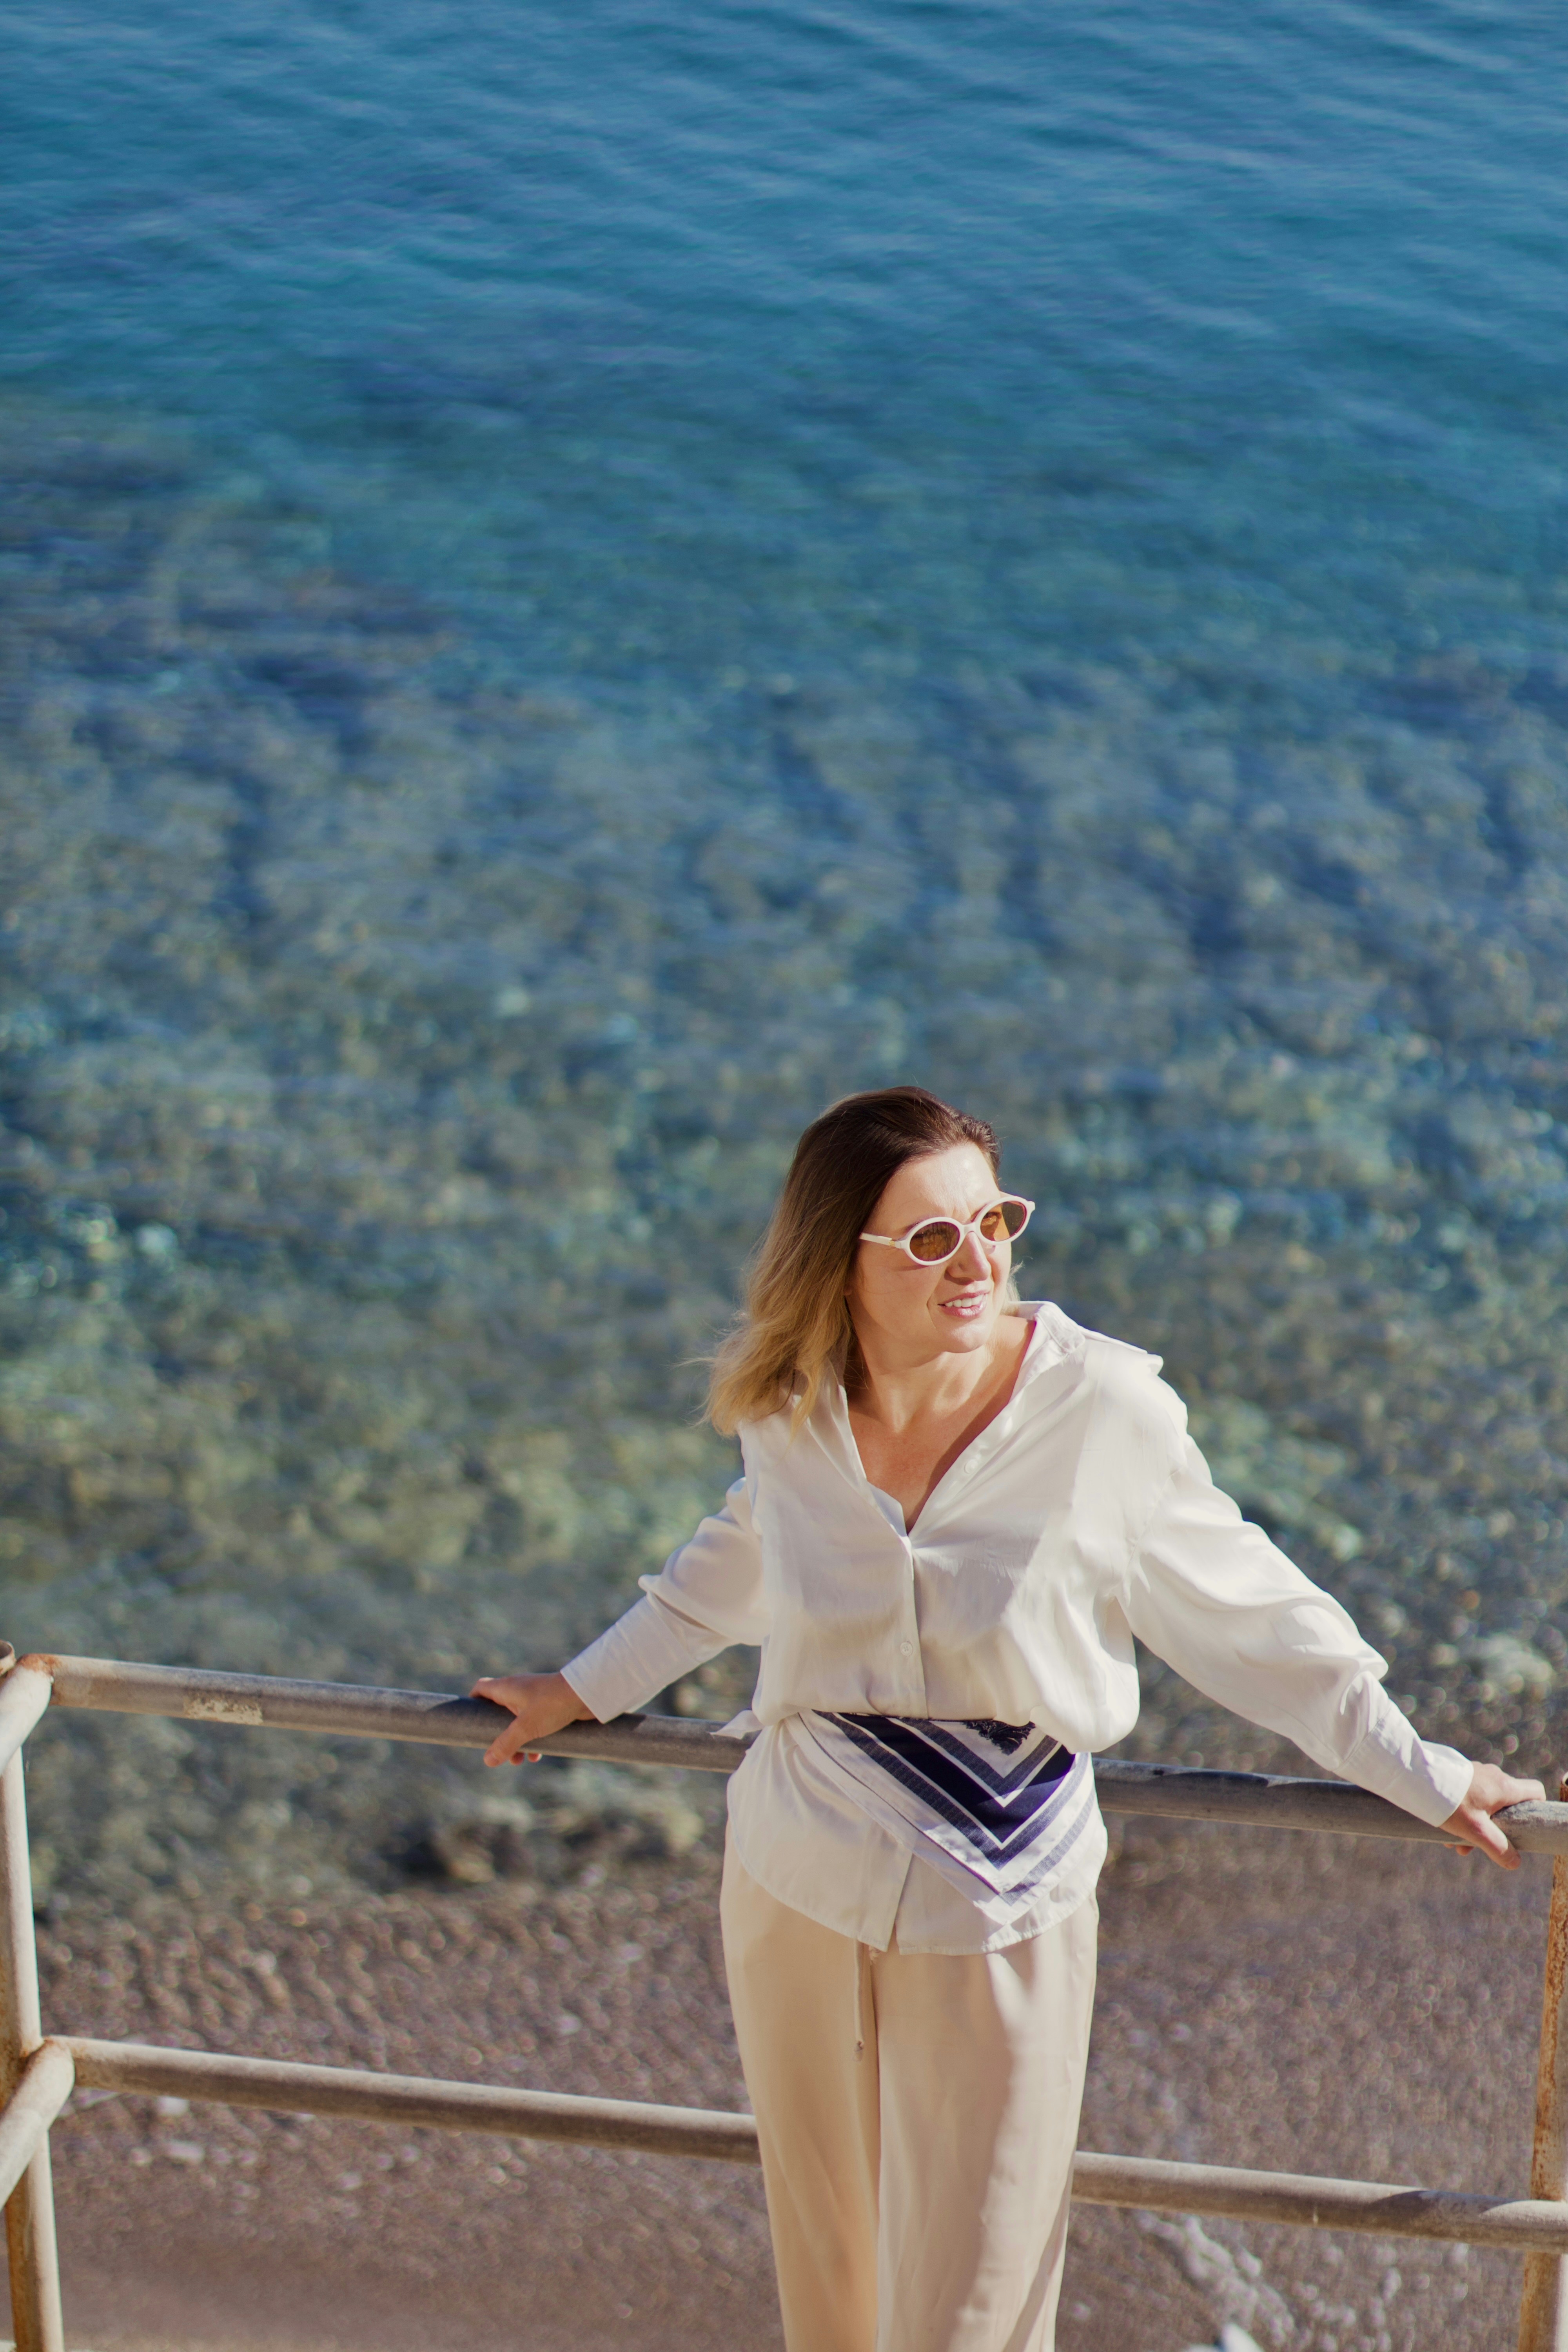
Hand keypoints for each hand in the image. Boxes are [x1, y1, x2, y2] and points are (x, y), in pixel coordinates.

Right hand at [470, 1670, 592, 1767]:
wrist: (588, 1692)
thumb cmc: (554, 1704)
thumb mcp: (526, 1727)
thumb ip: (506, 1744)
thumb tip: (487, 1760)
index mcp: (507, 1688)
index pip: (481, 1688)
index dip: (473, 1703)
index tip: (472, 1722)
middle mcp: (519, 1690)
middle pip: (498, 1710)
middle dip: (498, 1734)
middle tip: (499, 1753)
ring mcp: (535, 1698)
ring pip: (518, 1721)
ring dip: (516, 1740)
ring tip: (519, 1761)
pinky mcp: (550, 1706)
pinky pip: (535, 1724)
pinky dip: (533, 1738)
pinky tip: (539, 1755)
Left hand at [1440, 1761, 1545, 1869]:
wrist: (1414, 1776)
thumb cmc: (1449, 1801)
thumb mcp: (1476, 1830)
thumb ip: (1498, 1848)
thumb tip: (1514, 1862)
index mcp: (1504, 1786)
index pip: (1535, 1791)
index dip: (1536, 1809)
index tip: (1525, 1828)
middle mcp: (1492, 1776)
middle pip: (1506, 1806)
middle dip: (1494, 1831)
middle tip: (1476, 1848)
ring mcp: (1475, 1774)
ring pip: (1483, 1806)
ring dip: (1473, 1828)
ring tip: (1453, 1845)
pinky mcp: (1459, 1776)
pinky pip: (1467, 1800)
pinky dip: (1461, 1817)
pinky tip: (1443, 1832)